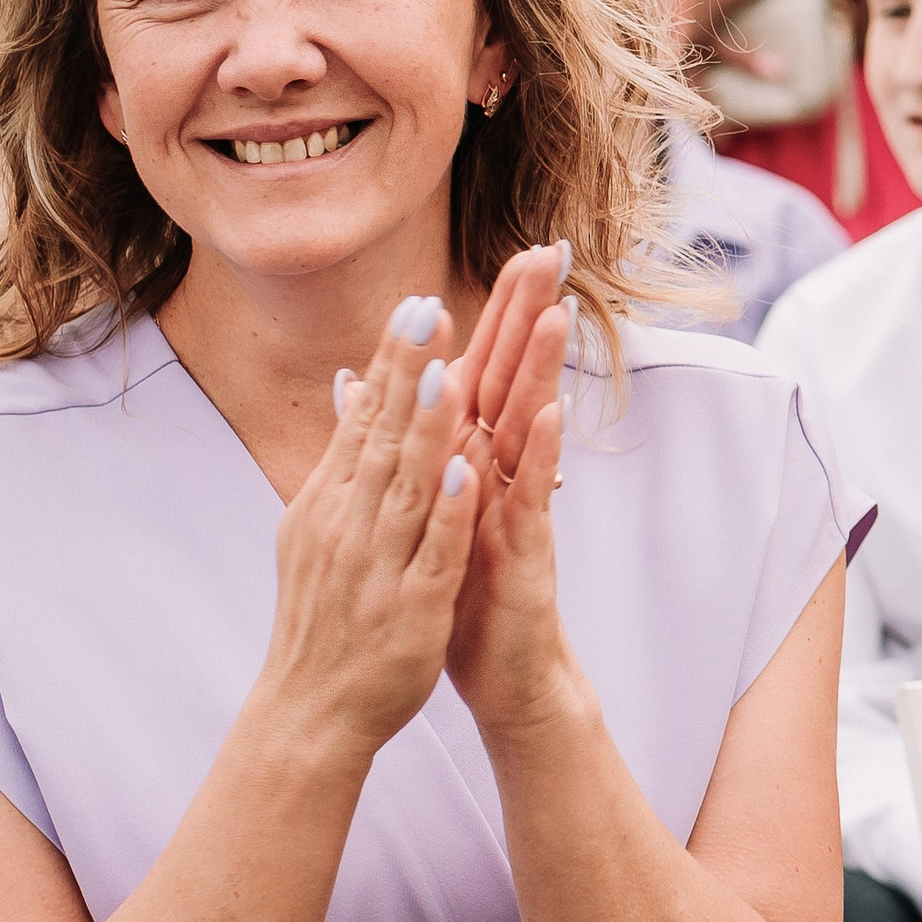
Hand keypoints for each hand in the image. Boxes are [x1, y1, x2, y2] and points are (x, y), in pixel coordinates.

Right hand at [258, 297, 479, 761]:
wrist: (310, 713)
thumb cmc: (325, 617)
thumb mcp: (320, 531)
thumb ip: (343, 461)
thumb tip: (349, 390)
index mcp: (328, 504)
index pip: (362, 420)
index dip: (390, 364)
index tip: (414, 305)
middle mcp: (347, 525)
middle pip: (381, 437)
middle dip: (408, 373)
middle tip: (430, 308)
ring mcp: (377, 565)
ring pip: (405, 485)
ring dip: (425, 426)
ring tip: (448, 369)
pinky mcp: (409, 606)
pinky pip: (432, 550)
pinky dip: (446, 509)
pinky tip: (464, 468)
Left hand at [443, 245, 585, 742]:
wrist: (501, 671)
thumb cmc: (466, 593)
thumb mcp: (427, 512)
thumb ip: (406, 444)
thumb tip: (363, 387)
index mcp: (473, 456)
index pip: (484, 367)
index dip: (498, 311)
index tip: (517, 249)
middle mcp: (503, 471)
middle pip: (515, 378)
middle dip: (531, 316)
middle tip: (552, 253)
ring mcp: (520, 507)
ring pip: (531, 428)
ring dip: (543, 370)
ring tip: (557, 314)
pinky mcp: (529, 550)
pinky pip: (534, 496)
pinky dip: (542, 455)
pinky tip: (552, 415)